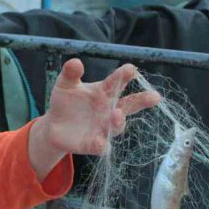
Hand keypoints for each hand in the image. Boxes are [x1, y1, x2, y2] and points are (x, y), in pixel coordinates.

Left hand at [28, 60, 160, 179]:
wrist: (53, 126)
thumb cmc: (65, 101)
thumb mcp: (65, 84)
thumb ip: (70, 74)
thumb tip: (75, 62)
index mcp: (104, 92)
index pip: (117, 82)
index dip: (124, 75)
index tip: (130, 69)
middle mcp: (109, 110)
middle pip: (129, 105)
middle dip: (142, 100)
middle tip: (155, 96)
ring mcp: (103, 128)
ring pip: (117, 126)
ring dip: (119, 121)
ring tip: (117, 114)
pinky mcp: (93, 144)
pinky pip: (101, 146)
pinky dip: (101, 144)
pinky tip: (99, 142)